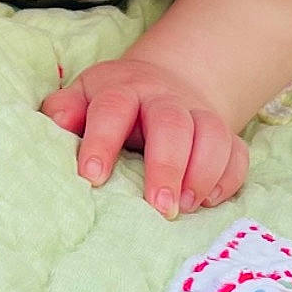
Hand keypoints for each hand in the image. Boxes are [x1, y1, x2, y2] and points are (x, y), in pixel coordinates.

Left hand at [40, 55, 248, 218]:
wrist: (163, 84)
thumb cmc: (112, 105)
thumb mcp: (83, 98)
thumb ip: (65, 110)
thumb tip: (54, 123)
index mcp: (123, 89)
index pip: (113, 108)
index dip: (103, 140)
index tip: (92, 177)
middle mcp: (164, 98)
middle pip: (172, 123)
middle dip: (166, 165)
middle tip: (158, 206)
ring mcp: (198, 114)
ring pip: (212, 134)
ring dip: (202, 172)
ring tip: (184, 207)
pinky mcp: (225, 134)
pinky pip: (238, 153)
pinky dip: (228, 177)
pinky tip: (209, 201)